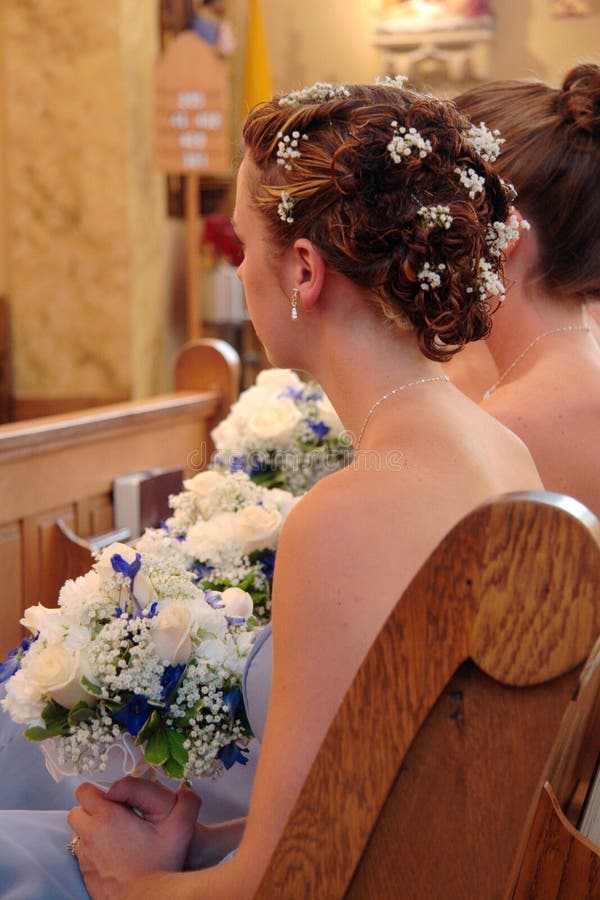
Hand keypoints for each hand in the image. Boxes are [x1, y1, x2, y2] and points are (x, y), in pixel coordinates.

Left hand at [67, 779, 200, 898]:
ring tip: (116, 838)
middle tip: (115, 817)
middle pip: (76, 811)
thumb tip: (186, 788)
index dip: (99, 791)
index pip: (84, 791)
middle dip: (91, 810)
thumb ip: (187, 803)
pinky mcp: (86, 875)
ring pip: (79, 835)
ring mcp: (85, 858)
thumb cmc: (159, 866)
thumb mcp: (179, 829)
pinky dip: (94, 853)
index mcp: (108, 817)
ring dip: (92, 832)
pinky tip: (115, 858)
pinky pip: (83, 856)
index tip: (117, 800)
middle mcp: (90, 835)